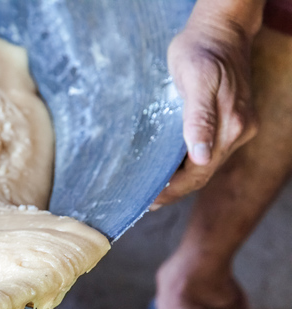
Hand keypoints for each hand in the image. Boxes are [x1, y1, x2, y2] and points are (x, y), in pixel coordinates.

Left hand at [154, 12, 258, 206]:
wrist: (220, 30)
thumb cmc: (201, 51)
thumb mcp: (196, 81)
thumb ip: (199, 119)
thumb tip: (200, 157)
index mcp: (231, 126)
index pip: (200, 173)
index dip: (174, 190)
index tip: (150, 200)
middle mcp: (238, 131)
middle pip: (203, 173)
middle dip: (175, 190)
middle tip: (146, 201)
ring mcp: (236, 127)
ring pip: (205, 165)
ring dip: (181, 180)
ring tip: (154, 190)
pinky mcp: (230, 121)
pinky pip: (208, 151)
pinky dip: (187, 164)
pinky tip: (169, 168)